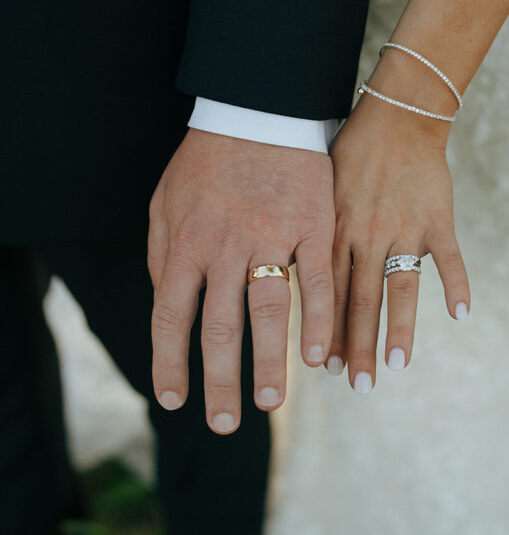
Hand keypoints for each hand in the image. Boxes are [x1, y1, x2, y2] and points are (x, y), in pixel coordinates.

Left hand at [148, 129, 333, 432]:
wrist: (256, 110)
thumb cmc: (206, 161)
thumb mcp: (164, 202)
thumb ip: (162, 255)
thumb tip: (163, 305)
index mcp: (184, 244)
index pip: (170, 316)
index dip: (170, 362)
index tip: (174, 399)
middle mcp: (224, 248)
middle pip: (220, 327)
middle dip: (220, 381)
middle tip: (223, 424)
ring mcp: (271, 238)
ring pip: (269, 312)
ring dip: (269, 364)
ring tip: (270, 404)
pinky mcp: (312, 227)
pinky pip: (316, 281)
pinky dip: (319, 321)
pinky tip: (320, 357)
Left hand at [328, 91, 469, 390]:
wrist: (396, 116)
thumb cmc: (351, 152)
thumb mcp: (320, 190)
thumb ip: (316, 234)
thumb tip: (296, 275)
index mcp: (336, 232)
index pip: (330, 293)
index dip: (329, 331)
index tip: (327, 368)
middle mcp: (367, 236)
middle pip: (361, 301)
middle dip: (358, 346)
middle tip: (356, 385)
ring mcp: (405, 229)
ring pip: (400, 287)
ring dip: (399, 328)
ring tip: (397, 365)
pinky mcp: (437, 218)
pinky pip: (449, 257)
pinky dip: (458, 284)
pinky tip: (461, 315)